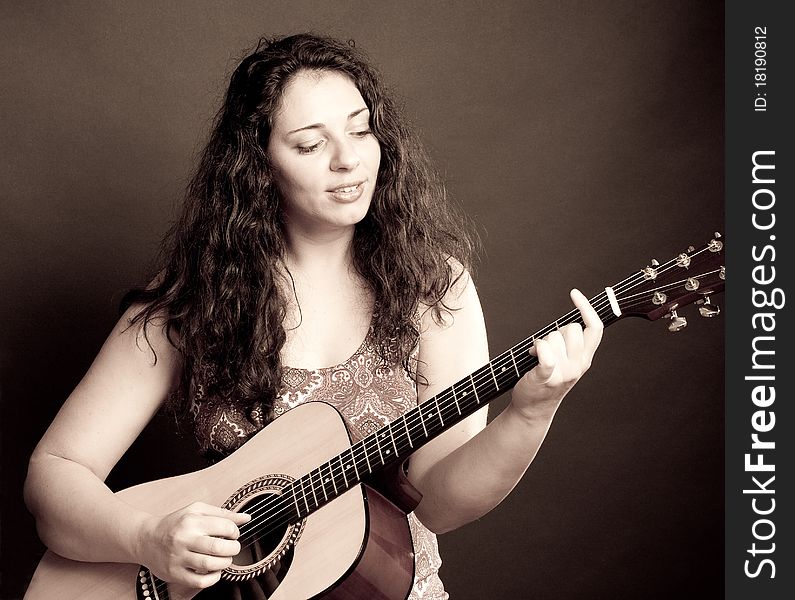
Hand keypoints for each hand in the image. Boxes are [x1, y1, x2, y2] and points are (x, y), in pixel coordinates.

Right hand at [136, 502, 250, 588]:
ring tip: (224, 559)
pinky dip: (213, 578)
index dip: (235, 531)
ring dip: (225, 563)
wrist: (146, 539)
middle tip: (232, 547)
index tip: (233, 534)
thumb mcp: (197, 510)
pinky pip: (200, 581)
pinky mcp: (175, 573)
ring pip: (210, 564)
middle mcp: (184, 539)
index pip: (225, 527)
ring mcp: (178, 557)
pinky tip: (214, 571)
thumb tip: (246, 518)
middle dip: (233, 548)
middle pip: (219, 547)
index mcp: (192, 520)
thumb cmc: (175, 523)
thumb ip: (223, 513)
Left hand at [511, 289, 602, 420]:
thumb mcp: (566, 361)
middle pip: (571, 329)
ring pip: (554, 338)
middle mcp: (578, 365)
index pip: (595, 328)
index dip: (587, 308)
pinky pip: (546, 355)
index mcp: (585, 359)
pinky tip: (532, 353)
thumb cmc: (546, 379)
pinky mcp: (546, 378)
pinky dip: (538, 349)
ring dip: (541, 343)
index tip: (574, 293)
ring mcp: (564, 373)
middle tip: (546, 348)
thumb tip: (571, 323)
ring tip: (535, 357)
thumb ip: (571, 344)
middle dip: (555, 332)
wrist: (533, 409)